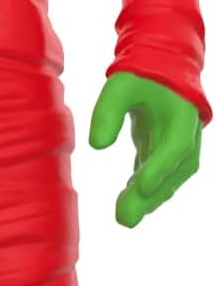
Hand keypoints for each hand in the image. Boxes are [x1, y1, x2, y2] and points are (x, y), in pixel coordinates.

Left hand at [89, 71, 201, 227]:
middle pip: (174, 171)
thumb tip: (97, 145)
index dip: (161, 167)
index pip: (175, 146)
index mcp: (182, 114)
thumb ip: (108, 112)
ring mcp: (180, 146)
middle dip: (151, 195)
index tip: (141, 186)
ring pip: (169, 178)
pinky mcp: (167, 151)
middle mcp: (187, 135)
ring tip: (124, 214)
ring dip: (148, 198)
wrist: (162, 68)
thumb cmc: (142, 74)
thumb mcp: (120, 85)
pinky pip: (158, 174)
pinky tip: (127, 201)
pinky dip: (144, 188)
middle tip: (125, 217)